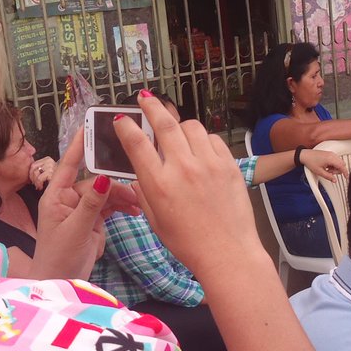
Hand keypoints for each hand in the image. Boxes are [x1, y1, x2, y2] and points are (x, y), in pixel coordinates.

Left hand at [29, 136, 134, 278]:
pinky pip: (109, 207)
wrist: (61, 282)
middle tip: (134, 192)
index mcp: (56, 196)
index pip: (69, 164)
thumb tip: (103, 178)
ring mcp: (81, 210)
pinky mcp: (92, 221)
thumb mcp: (76, 229)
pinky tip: (135, 210)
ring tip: (138, 205)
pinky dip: (122, 207)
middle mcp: (68, 199)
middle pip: (95, 182)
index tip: (90, 126)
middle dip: (115, 185)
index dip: (79, 145)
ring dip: (122, 197)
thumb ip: (91, 204)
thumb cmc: (59, 257)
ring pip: (105, 194)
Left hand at [29, 156, 55, 189]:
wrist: (62, 187)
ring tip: (38, 186)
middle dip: (32, 177)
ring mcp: (51, 166)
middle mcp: (50, 161)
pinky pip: (39, 178)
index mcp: (47, 159)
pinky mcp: (52, 173)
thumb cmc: (54, 181)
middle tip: (34, 183)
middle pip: (33, 167)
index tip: (32, 179)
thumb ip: (39, 169)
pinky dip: (39, 184)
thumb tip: (30, 172)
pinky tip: (41, 187)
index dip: (30, 173)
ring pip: (36, 173)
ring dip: (35, 182)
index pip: (33, 164)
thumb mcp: (45, 172)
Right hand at [116, 92, 262, 277]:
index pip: (136, 143)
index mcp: (159, 184)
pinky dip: (203, 139)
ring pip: (191, 127)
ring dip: (180, 126)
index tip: (122, 118)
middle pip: (164, 124)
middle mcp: (182, 169)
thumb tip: (140, 175)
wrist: (227, 253)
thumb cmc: (189, 242)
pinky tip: (200, 150)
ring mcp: (208, 164)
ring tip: (177, 134)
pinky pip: (212, 139)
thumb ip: (144, 193)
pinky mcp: (228, 165)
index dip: (126, 126)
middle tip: (145, 98)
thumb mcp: (156, 221)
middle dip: (151, 106)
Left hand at [302, 149, 347, 180]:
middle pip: (342, 164)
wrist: (305, 155)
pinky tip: (327, 166)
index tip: (347, 177)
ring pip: (339, 162)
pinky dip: (333, 164)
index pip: (342, 166)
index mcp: (331, 159)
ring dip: (335, 167)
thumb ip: (329, 177)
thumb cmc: (310, 161)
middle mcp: (332, 155)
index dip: (345, 173)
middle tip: (330, 173)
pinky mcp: (329, 153)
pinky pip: (335, 160)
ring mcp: (331, 153)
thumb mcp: (320, 172)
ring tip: (326, 169)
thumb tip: (334, 180)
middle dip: (337, 170)